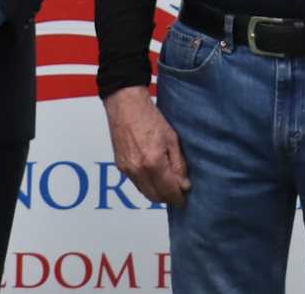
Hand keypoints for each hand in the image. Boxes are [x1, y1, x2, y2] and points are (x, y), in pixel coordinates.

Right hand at [103, 87, 189, 207]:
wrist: (125, 105)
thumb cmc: (150, 117)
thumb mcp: (172, 138)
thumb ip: (178, 164)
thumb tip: (184, 184)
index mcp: (153, 162)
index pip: (168, 191)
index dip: (178, 198)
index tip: (184, 199)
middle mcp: (138, 169)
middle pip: (155, 197)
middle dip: (168, 198)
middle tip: (178, 192)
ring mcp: (127, 169)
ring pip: (144, 192)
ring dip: (157, 192)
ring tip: (167, 184)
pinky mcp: (120, 166)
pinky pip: (135, 183)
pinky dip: (146, 184)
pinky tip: (153, 174)